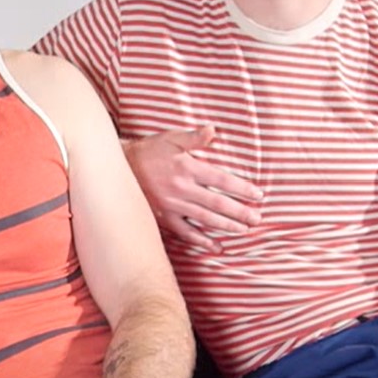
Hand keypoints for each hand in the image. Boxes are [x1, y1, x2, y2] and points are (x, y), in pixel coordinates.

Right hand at [122, 127, 263, 251]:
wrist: (120, 168)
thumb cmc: (150, 150)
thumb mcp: (172, 138)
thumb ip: (194, 138)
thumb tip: (212, 130)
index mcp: (188, 168)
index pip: (222, 181)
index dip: (242, 189)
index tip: (258, 195)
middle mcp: (182, 189)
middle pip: (218, 203)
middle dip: (240, 212)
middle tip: (257, 219)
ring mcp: (173, 205)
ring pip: (205, 219)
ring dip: (227, 226)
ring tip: (244, 230)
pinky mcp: (163, 217)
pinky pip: (185, 233)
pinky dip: (202, 241)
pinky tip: (216, 247)